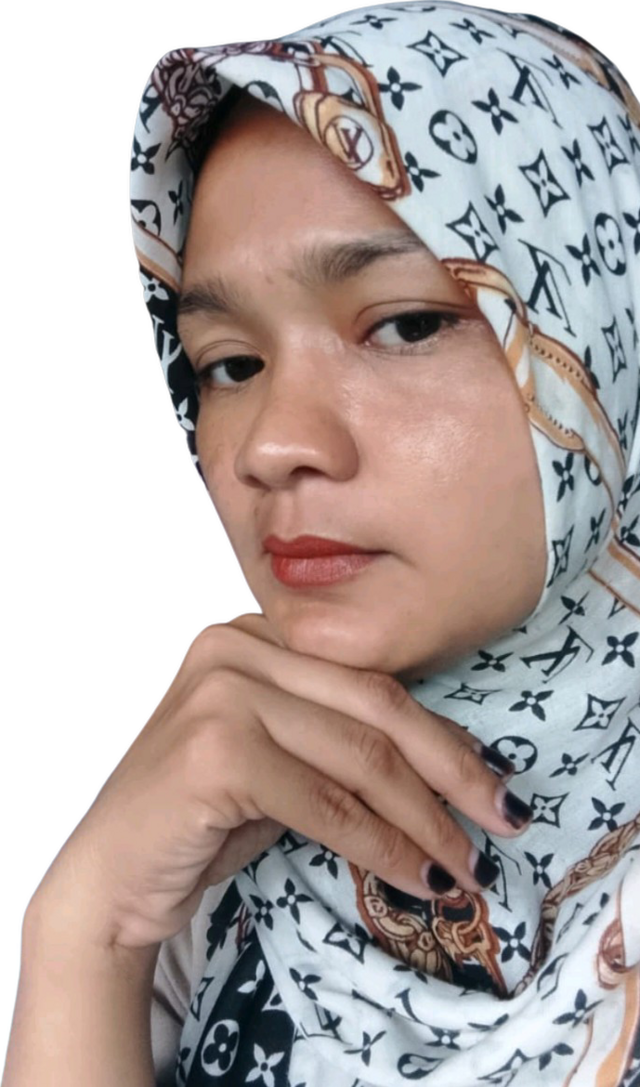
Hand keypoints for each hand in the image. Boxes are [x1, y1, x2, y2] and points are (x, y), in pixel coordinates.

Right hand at [30, 613, 528, 950]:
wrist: (108, 880)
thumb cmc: (199, 822)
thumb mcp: (280, 762)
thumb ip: (341, 740)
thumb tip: (451, 763)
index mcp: (254, 636)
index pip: (369, 679)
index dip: (440, 734)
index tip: (489, 783)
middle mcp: (235, 648)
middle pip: (374, 707)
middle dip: (451, 770)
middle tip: (503, 820)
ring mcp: (222, 694)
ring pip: (359, 756)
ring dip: (425, 819)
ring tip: (464, 864)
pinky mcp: (217, 751)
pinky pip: (327, 803)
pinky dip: (383, 846)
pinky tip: (416, 877)